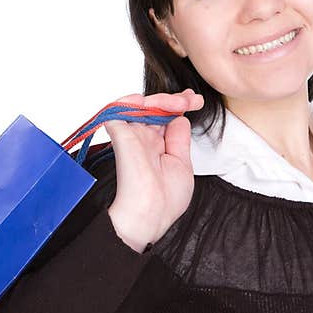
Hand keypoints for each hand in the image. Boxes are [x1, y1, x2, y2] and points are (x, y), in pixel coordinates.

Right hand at [103, 88, 203, 252]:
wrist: (151, 213)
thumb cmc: (165, 199)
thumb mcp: (182, 164)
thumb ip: (179, 140)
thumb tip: (180, 118)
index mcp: (157, 147)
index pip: (164, 119)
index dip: (178, 106)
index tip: (195, 101)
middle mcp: (143, 140)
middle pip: (154, 108)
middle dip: (174, 99)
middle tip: (191, 100)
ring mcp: (133, 137)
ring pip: (140, 105)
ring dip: (160, 98)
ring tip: (179, 102)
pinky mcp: (121, 136)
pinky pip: (116, 110)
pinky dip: (129, 101)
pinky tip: (147, 101)